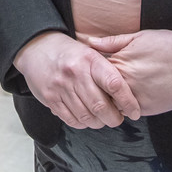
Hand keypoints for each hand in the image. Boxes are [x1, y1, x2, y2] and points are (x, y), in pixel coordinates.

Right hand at [12, 30, 140, 128]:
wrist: (36, 47)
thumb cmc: (70, 53)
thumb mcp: (91, 51)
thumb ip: (108, 69)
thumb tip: (128, 93)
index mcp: (90, 59)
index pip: (114, 84)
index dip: (128, 101)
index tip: (135, 111)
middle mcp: (75, 73)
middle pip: (100, 106)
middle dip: (114, 118)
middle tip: (117, 119)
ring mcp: (61, 87)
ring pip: (86, 117)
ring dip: (98, 123)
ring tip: (101, 119)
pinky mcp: (50, 98)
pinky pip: (71, 120)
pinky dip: (81, 124)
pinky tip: (85, 118)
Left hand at [82, 30, 171, 116]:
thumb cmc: (168, 46)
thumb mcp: (139, 37)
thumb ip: (111, 42)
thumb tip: (89, 42)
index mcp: (120, 65)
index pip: (93, 73)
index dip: (91, 71)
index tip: (90, 70)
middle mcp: (125, 85)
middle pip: (99, 91)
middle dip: (97, 88)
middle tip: (95, 84)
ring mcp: (136, 99)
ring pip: (112, 104)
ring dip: (109, 100)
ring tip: (111, 92)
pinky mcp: (147, 110)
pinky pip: (128, 112)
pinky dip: (124, 107)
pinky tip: (127, 98)